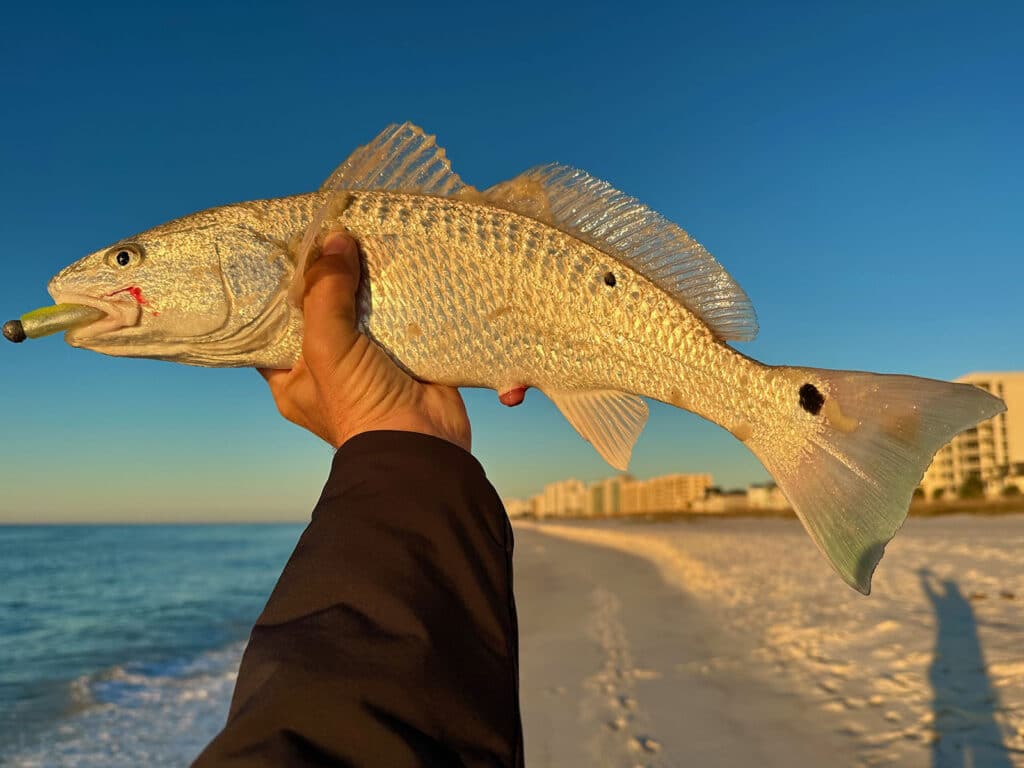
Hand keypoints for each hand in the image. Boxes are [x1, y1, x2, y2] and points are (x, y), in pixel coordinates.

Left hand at [259, 232, 470, 451]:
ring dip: (365, 282)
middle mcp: (327, 370)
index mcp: (293, 378)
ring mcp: (368, 364)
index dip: (278, 291)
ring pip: (361, 312)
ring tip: (364, 238)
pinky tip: (399, 262)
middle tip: (329, 234)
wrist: (423, 445)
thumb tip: (335, 239)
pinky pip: (399, 318)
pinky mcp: (405, 357)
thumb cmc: (360, 403)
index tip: (284, 251)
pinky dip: (400, 295)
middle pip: (321, 313)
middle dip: (327, 278)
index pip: (274, 328)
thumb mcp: (327, 347)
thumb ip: (324, 293)